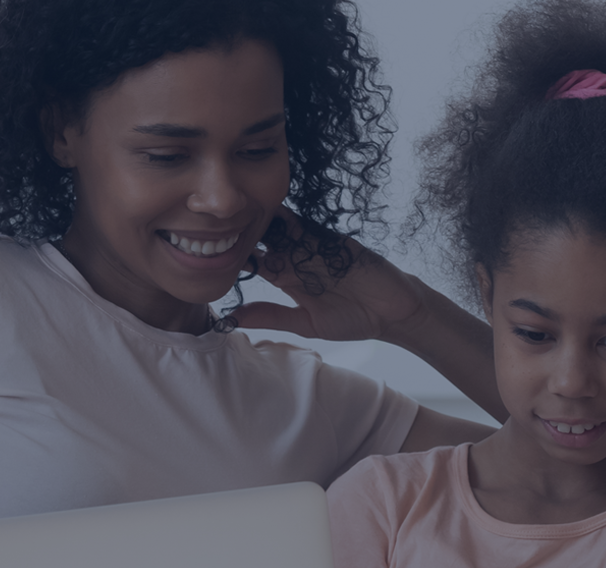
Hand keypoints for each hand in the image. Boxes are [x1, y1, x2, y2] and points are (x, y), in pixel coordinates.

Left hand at [230, 211, 430, 344]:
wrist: (394, 309)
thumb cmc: (355, 319)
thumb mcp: (309, 324)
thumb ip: (273, 317)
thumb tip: (233, 318)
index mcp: (289, 280)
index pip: (255, 262)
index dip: (235, 254)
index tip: (210, 248)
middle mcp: (298, 259)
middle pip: (263, 239)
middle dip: (242, 230)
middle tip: (215, 221)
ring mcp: (315, 246)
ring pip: (281, 227)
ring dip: (261, 218)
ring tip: (234, 210)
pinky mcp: (332, 238)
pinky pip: (307, 223)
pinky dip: (289, 215)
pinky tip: (268, 205)